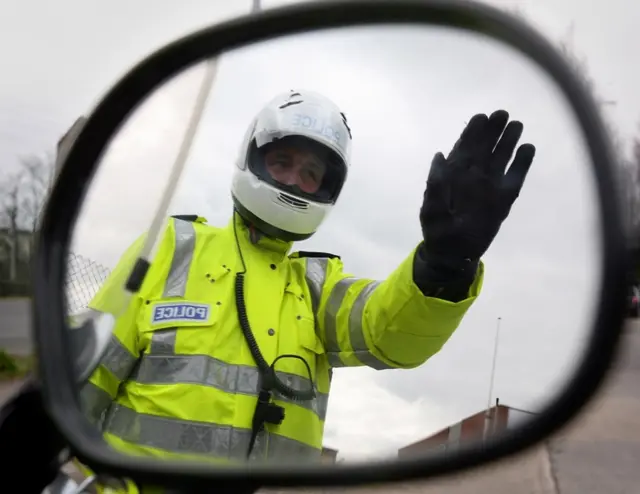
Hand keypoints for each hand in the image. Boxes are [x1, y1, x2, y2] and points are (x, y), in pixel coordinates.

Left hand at [419, 110, 534, 265]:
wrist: (452, 253)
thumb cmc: (437, 230)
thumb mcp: (430, 208)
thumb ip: (435, 183)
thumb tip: (440, 154)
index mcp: (454, 175)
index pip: (465, 147)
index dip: (472, 131)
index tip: (481, 117)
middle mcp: (473, 176)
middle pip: (485, 147)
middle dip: (493, 130)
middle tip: (502, 113)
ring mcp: (490, 186)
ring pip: (501, 158)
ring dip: (508, 141)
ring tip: (517, 124)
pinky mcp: (504, 199)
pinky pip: (516, 177)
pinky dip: (522, 163)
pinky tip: (528, 149)